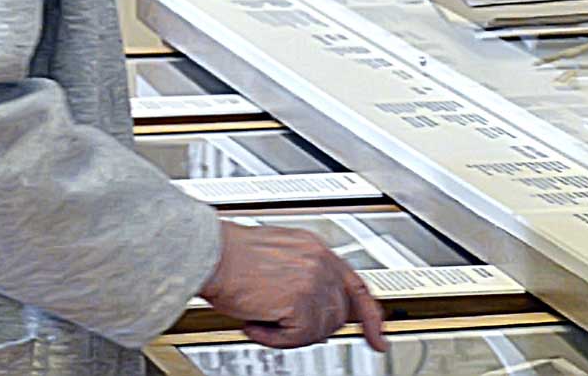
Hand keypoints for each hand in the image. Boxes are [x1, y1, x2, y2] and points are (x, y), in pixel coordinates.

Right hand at [197, 220, 387, 351]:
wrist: (209, 255)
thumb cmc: (228, 257)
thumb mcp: (276, 258)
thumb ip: (301, 277)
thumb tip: (309, 308)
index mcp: (316, 249)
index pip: (357, 285)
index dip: (370, 315)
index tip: (378, 336)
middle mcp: (320, 261)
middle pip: (339, 314)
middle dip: (313, 328)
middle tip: (282, 325)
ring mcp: (313, 280)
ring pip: (320, 329)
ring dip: (290, 333)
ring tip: (262, 318)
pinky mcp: (299, 300)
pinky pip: (298, 337)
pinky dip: (274, 338)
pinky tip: (255, 322)